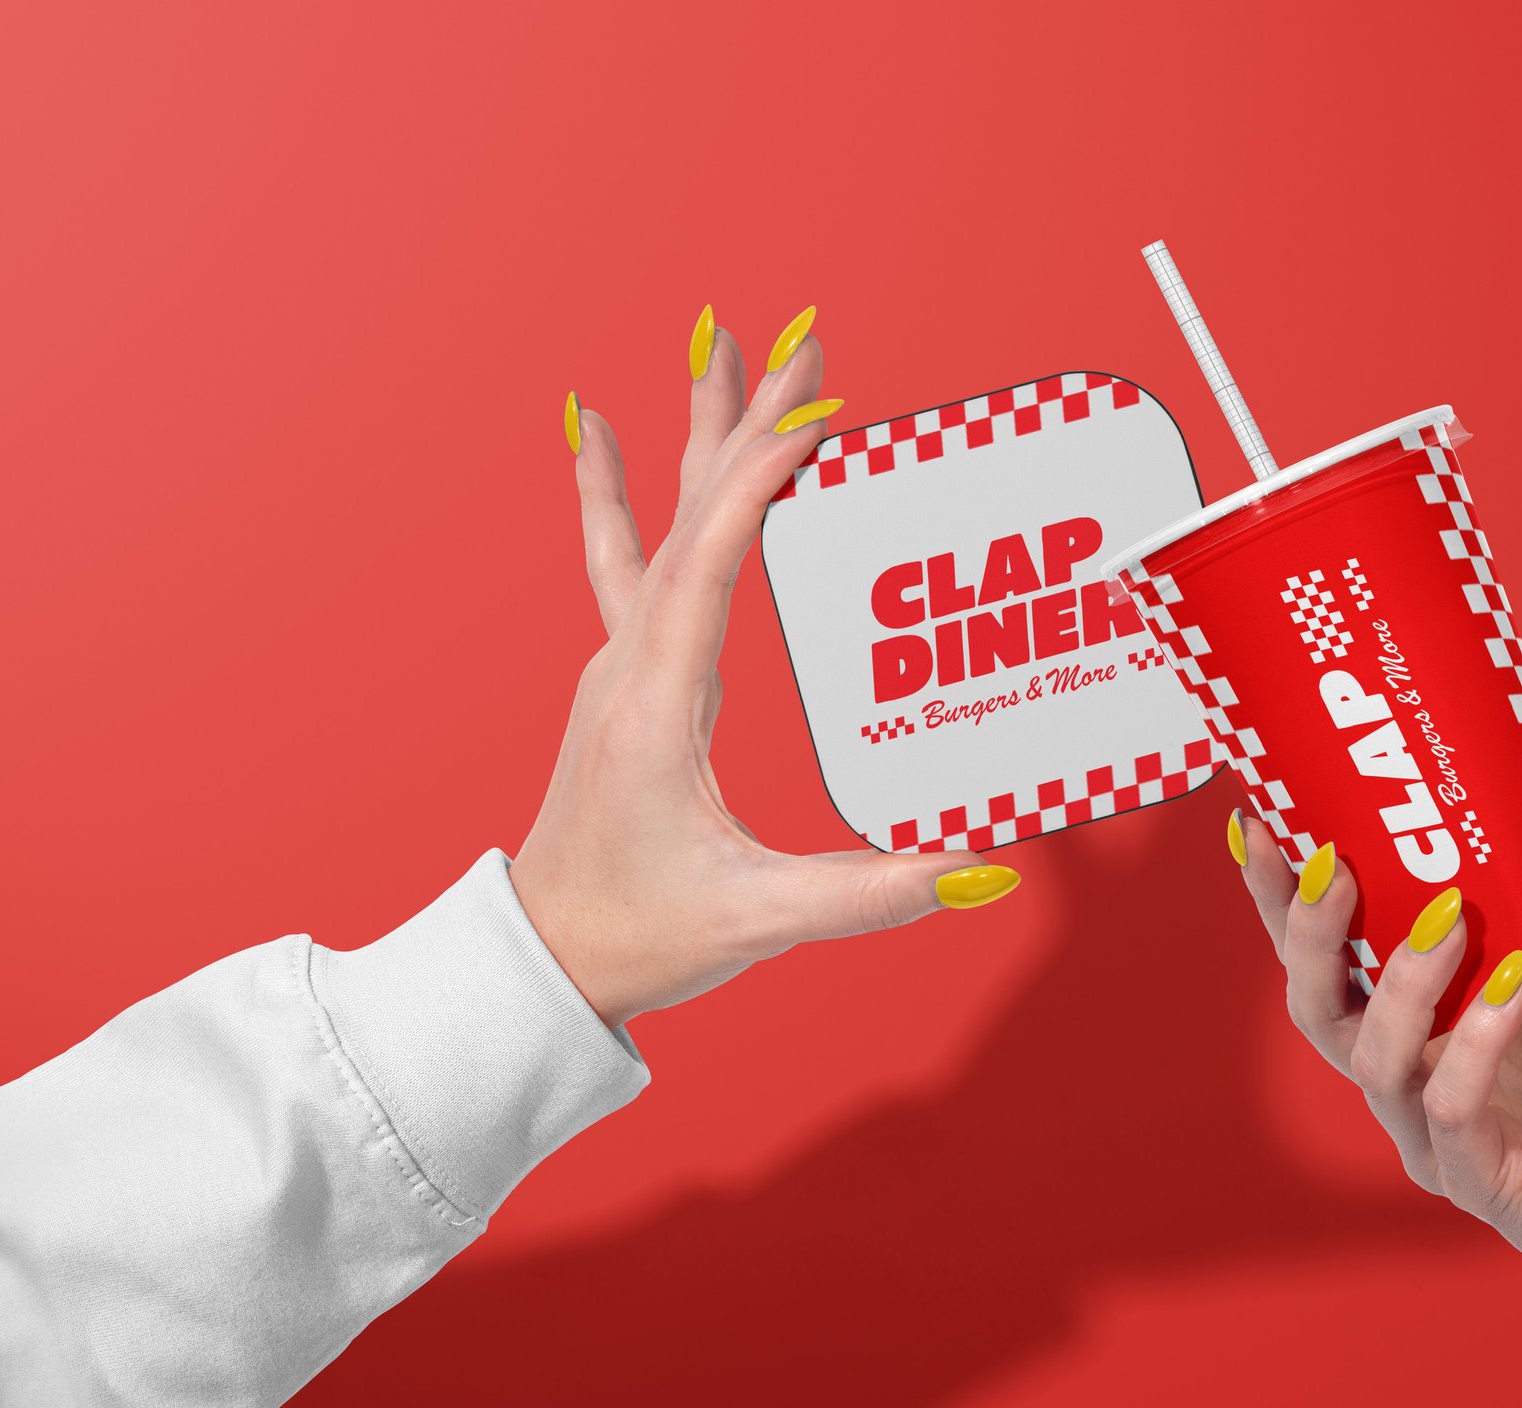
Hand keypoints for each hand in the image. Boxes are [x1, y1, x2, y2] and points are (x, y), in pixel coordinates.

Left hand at [508, 306, 1019, 1027]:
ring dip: (694, 435)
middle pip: (689, 514)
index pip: (711, 561)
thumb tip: (977, 865)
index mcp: (657, 704)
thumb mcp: (757, 919)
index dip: (760, 479)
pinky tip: (602, 432)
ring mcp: (621, 665)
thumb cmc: (638, 933)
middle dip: (745, 422)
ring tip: (719, 349)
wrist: (544, 957)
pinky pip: (624, 557)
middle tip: (792, 337)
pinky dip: (622, 488)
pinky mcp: (626, 678)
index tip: (812, 409)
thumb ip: (868, 894)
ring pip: (658, 524)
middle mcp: (630, 665)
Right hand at [1233, 818, 1521, 1293]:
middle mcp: (1401, 1082)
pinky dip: (1474, 1043)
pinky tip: (1511, 989)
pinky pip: (1451, 1109)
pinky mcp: (1476, 1180)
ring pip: (1373, 1059)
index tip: (1262, 824)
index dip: (1280, 899)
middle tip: (1337, 865)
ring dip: (1403, 979)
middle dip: (1311, 933)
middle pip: (1315, 1010)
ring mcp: (1428, 1136)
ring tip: (1447, 913)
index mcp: (1408, 1028)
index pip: (1321, 960)